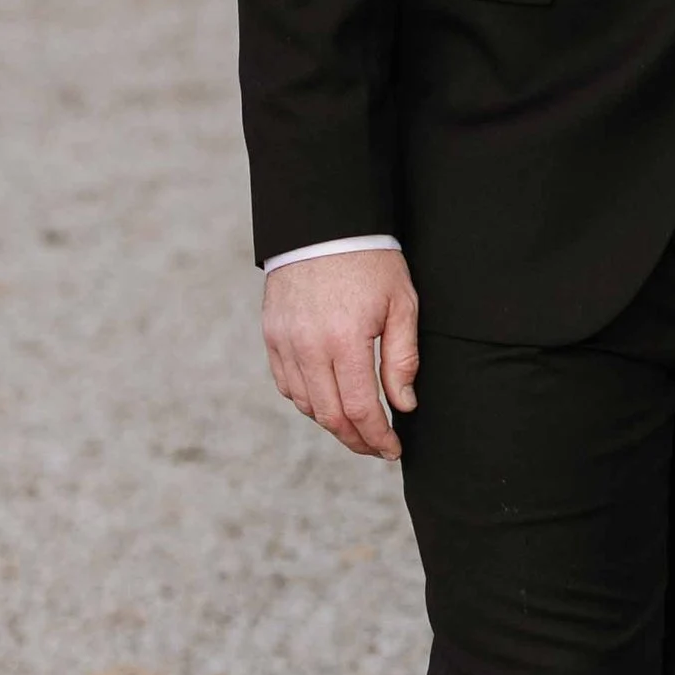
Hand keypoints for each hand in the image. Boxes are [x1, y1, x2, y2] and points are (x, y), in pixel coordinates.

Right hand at [262, 247, 417, 460]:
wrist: (323, 224)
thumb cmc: (371, 262)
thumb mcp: (402, 304)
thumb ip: (402, 358)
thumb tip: (404, 404)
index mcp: (345, 339)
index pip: (360, 408)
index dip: (378, 437)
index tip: (393, 450)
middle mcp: (308, 346)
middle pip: (330, 416)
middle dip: (356, 440)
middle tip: (378, 448)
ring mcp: (284, 341)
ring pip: (305, 404)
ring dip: (332, 424)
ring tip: (358, 427)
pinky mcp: (271, 335)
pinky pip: (287, 384)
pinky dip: (309, 401)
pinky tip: (330, 401)